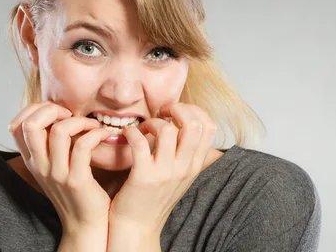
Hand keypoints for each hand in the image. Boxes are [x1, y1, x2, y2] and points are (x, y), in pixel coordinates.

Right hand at [8, 101, 112, 234]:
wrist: (86, 224)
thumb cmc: (75, 190)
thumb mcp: (54, 166)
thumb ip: (49, 144)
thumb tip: (55, 113)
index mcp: (32, 160)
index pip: (16, 125)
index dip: (34, 109)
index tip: (57, 112)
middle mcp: (40, 166)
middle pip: (31, 124)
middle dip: (52, 109)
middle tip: (71, 115)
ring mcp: (56, 174)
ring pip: (59, 131)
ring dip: (80, 120)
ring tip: (92, 125)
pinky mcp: (76, 180)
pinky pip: (82, 145)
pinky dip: (95, 133)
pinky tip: (103, 134)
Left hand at [108, 102, 216, 242]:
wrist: (137, 227)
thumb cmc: (153, 197)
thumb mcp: (179, 175)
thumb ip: (186, 153)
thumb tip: (189, 124)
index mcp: (194, 165)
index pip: (208, 126)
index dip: (192, 110)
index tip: (174, 112)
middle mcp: (184, 168)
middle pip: (194, 124)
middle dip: (176, 109)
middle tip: (160, 113)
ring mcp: (165, 173)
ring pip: (167, 130)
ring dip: (150, 121)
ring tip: (142, 128)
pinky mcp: (143, 177)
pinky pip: (140, 143)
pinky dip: (131, 132)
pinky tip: (127, 135)